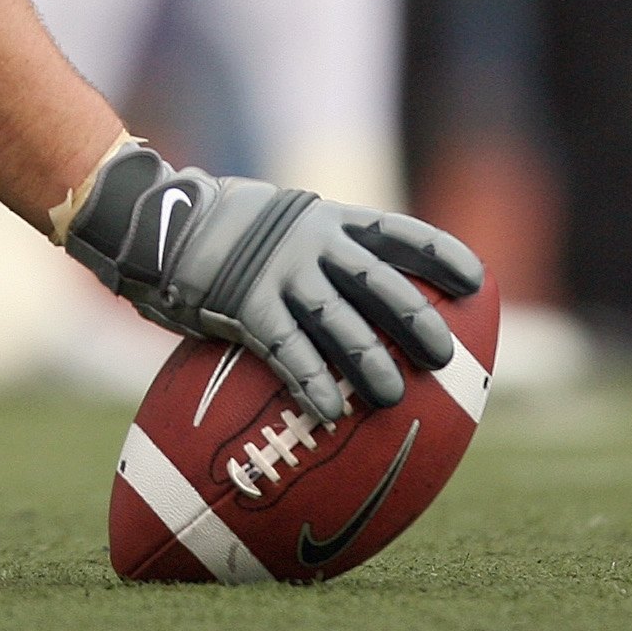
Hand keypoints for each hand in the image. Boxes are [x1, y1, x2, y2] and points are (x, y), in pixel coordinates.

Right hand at [59, 140, 481, 423]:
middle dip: (416, 320)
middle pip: (379, 284)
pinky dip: (310, 380)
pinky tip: (330, 411)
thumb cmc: (219, 231)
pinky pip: (285, 350)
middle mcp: (311, 243)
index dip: (439, 254)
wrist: (154, 219)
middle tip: (446, 355)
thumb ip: (313, 253)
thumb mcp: (276, 223)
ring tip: (393, 396)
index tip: (476, 281)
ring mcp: (279, 273)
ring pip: (338, 322)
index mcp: (326, 219)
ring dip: (369, 361)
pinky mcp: (244, 304)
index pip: (396, 232)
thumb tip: (352, 296)